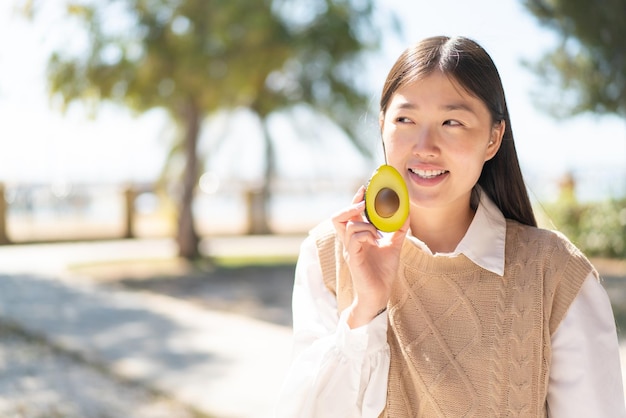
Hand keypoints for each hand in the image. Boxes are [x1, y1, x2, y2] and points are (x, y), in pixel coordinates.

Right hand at [331, 186, 408, 327]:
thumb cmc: (382, 272)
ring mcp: (350, 250)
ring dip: (365, 224)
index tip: (364, 189)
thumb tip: (406, 213)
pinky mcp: (353, 259)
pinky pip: (354, 239)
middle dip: (350, 206)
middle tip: (363, 204)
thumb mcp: (393, 246)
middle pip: (338, 218)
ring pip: (348, 226)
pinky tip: (377, 241)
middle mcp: (350, 242)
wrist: (379, 295)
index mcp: (357, 237)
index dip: (354, 200)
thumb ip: (398, 230)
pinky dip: (366, 235)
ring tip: (378, 232)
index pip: (349, 215)